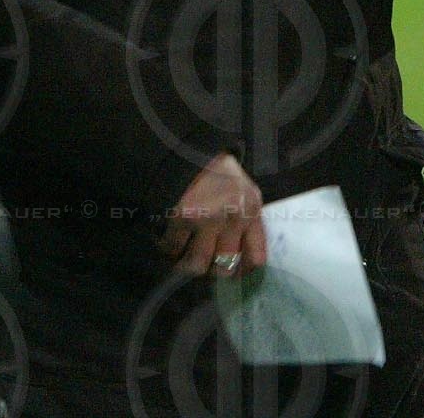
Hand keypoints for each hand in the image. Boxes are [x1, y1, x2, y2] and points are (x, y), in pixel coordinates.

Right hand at [160, 152, 266, 278]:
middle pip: (224, 267)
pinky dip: (168, 249)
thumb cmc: (222, 177)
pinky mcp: (182, 216)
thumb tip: (243, 265)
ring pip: (197, 264)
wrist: (193, 152)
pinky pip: (172, 248)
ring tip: (183, 256)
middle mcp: (232, 217)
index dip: (243, 270)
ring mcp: (207, 218)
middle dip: (212, 270)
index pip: (255, 258)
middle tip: (204, 263)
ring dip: (187, 264)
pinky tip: (169, 240)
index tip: (232, 271)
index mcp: (251, 211)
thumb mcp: (246, 195)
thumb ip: (248, 225)